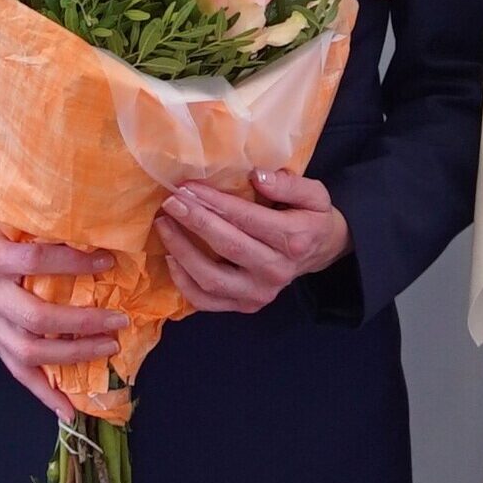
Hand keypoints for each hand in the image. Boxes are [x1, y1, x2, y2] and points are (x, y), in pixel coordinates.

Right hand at [0, 201, 120, 422]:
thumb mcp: (4, 211)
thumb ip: (39, 219)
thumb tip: (93, 223)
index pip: (36, 260)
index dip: (73, 264)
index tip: (107, 264)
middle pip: (36, 318)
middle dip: (82, 323)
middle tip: (119, 320)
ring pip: (28, 352)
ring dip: (73, 356)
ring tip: (108, 348)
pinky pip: (17, 372)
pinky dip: (43, 394)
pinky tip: (68, 410)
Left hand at [155, 170, 351, 313]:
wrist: (319, 253)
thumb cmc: (310, 217)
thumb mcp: (313, 193)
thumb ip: (289, 183)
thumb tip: (256, 176)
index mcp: (294, 240)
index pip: (247, 219)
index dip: (214, 202)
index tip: (187, 186)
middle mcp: (277, 271)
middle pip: (227, 246)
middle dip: (194, 221)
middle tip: (170, 201)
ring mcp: (259, 294)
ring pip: (211, 278)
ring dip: (182, 250)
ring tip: (164, 224)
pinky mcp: (245, 306)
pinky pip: (206, 301)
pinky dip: (183, 282)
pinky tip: (171, 257)